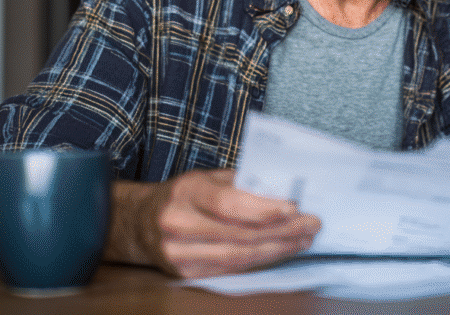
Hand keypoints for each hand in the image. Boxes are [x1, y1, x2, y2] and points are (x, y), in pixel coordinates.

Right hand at [112, 169, 320, 277]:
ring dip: (277, 248)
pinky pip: (230, 269)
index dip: (263, 209)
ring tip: (303, 239)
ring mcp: (179, 253)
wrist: (138, 222)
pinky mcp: (185, 273)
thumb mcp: (206, 177)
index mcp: (186, 192)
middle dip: (282, 230)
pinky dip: (260, 261)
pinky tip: (280, 252)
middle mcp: (179, 223)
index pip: (228, 204)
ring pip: (238, 255)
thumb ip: (241, 181)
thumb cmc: (181, 195)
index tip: (294, 208)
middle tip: (311, 224)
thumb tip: (283, 188)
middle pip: (239, 233)